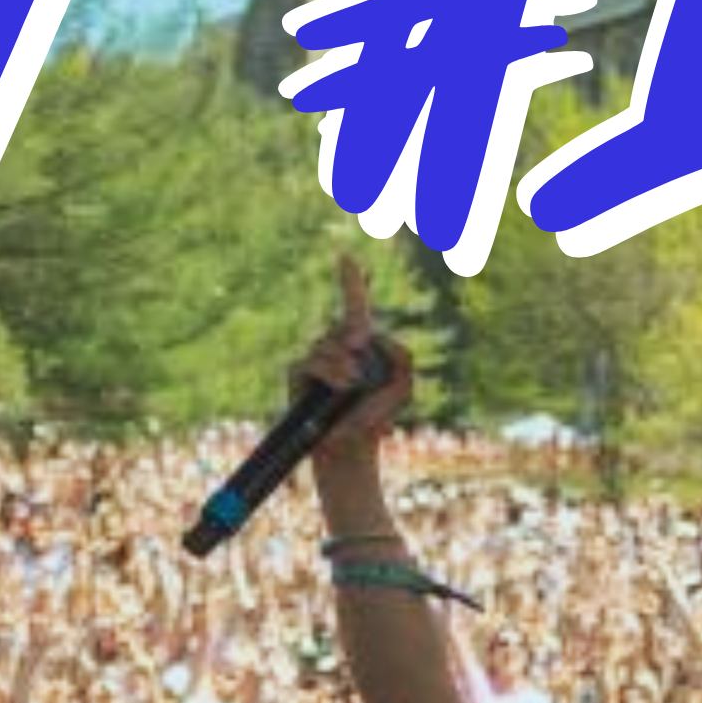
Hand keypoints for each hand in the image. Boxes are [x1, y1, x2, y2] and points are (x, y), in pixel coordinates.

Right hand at [293, 253, 408, 471]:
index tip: (345, 254)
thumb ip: (401, 354)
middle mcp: (336, 347)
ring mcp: (315, 360)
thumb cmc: (377, 418)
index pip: (354, 304)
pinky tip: (343, 385)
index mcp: (361, 345)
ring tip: (354, 386)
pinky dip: (329, 371)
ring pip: (328, 343)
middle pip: (345, 325)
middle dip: (356, 337)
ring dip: (345, 363)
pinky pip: (310, 360)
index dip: (350, 279)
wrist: (352, 449)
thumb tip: (367, 335)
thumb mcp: (403, 385)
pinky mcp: (298, 374)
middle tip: (363, 357)